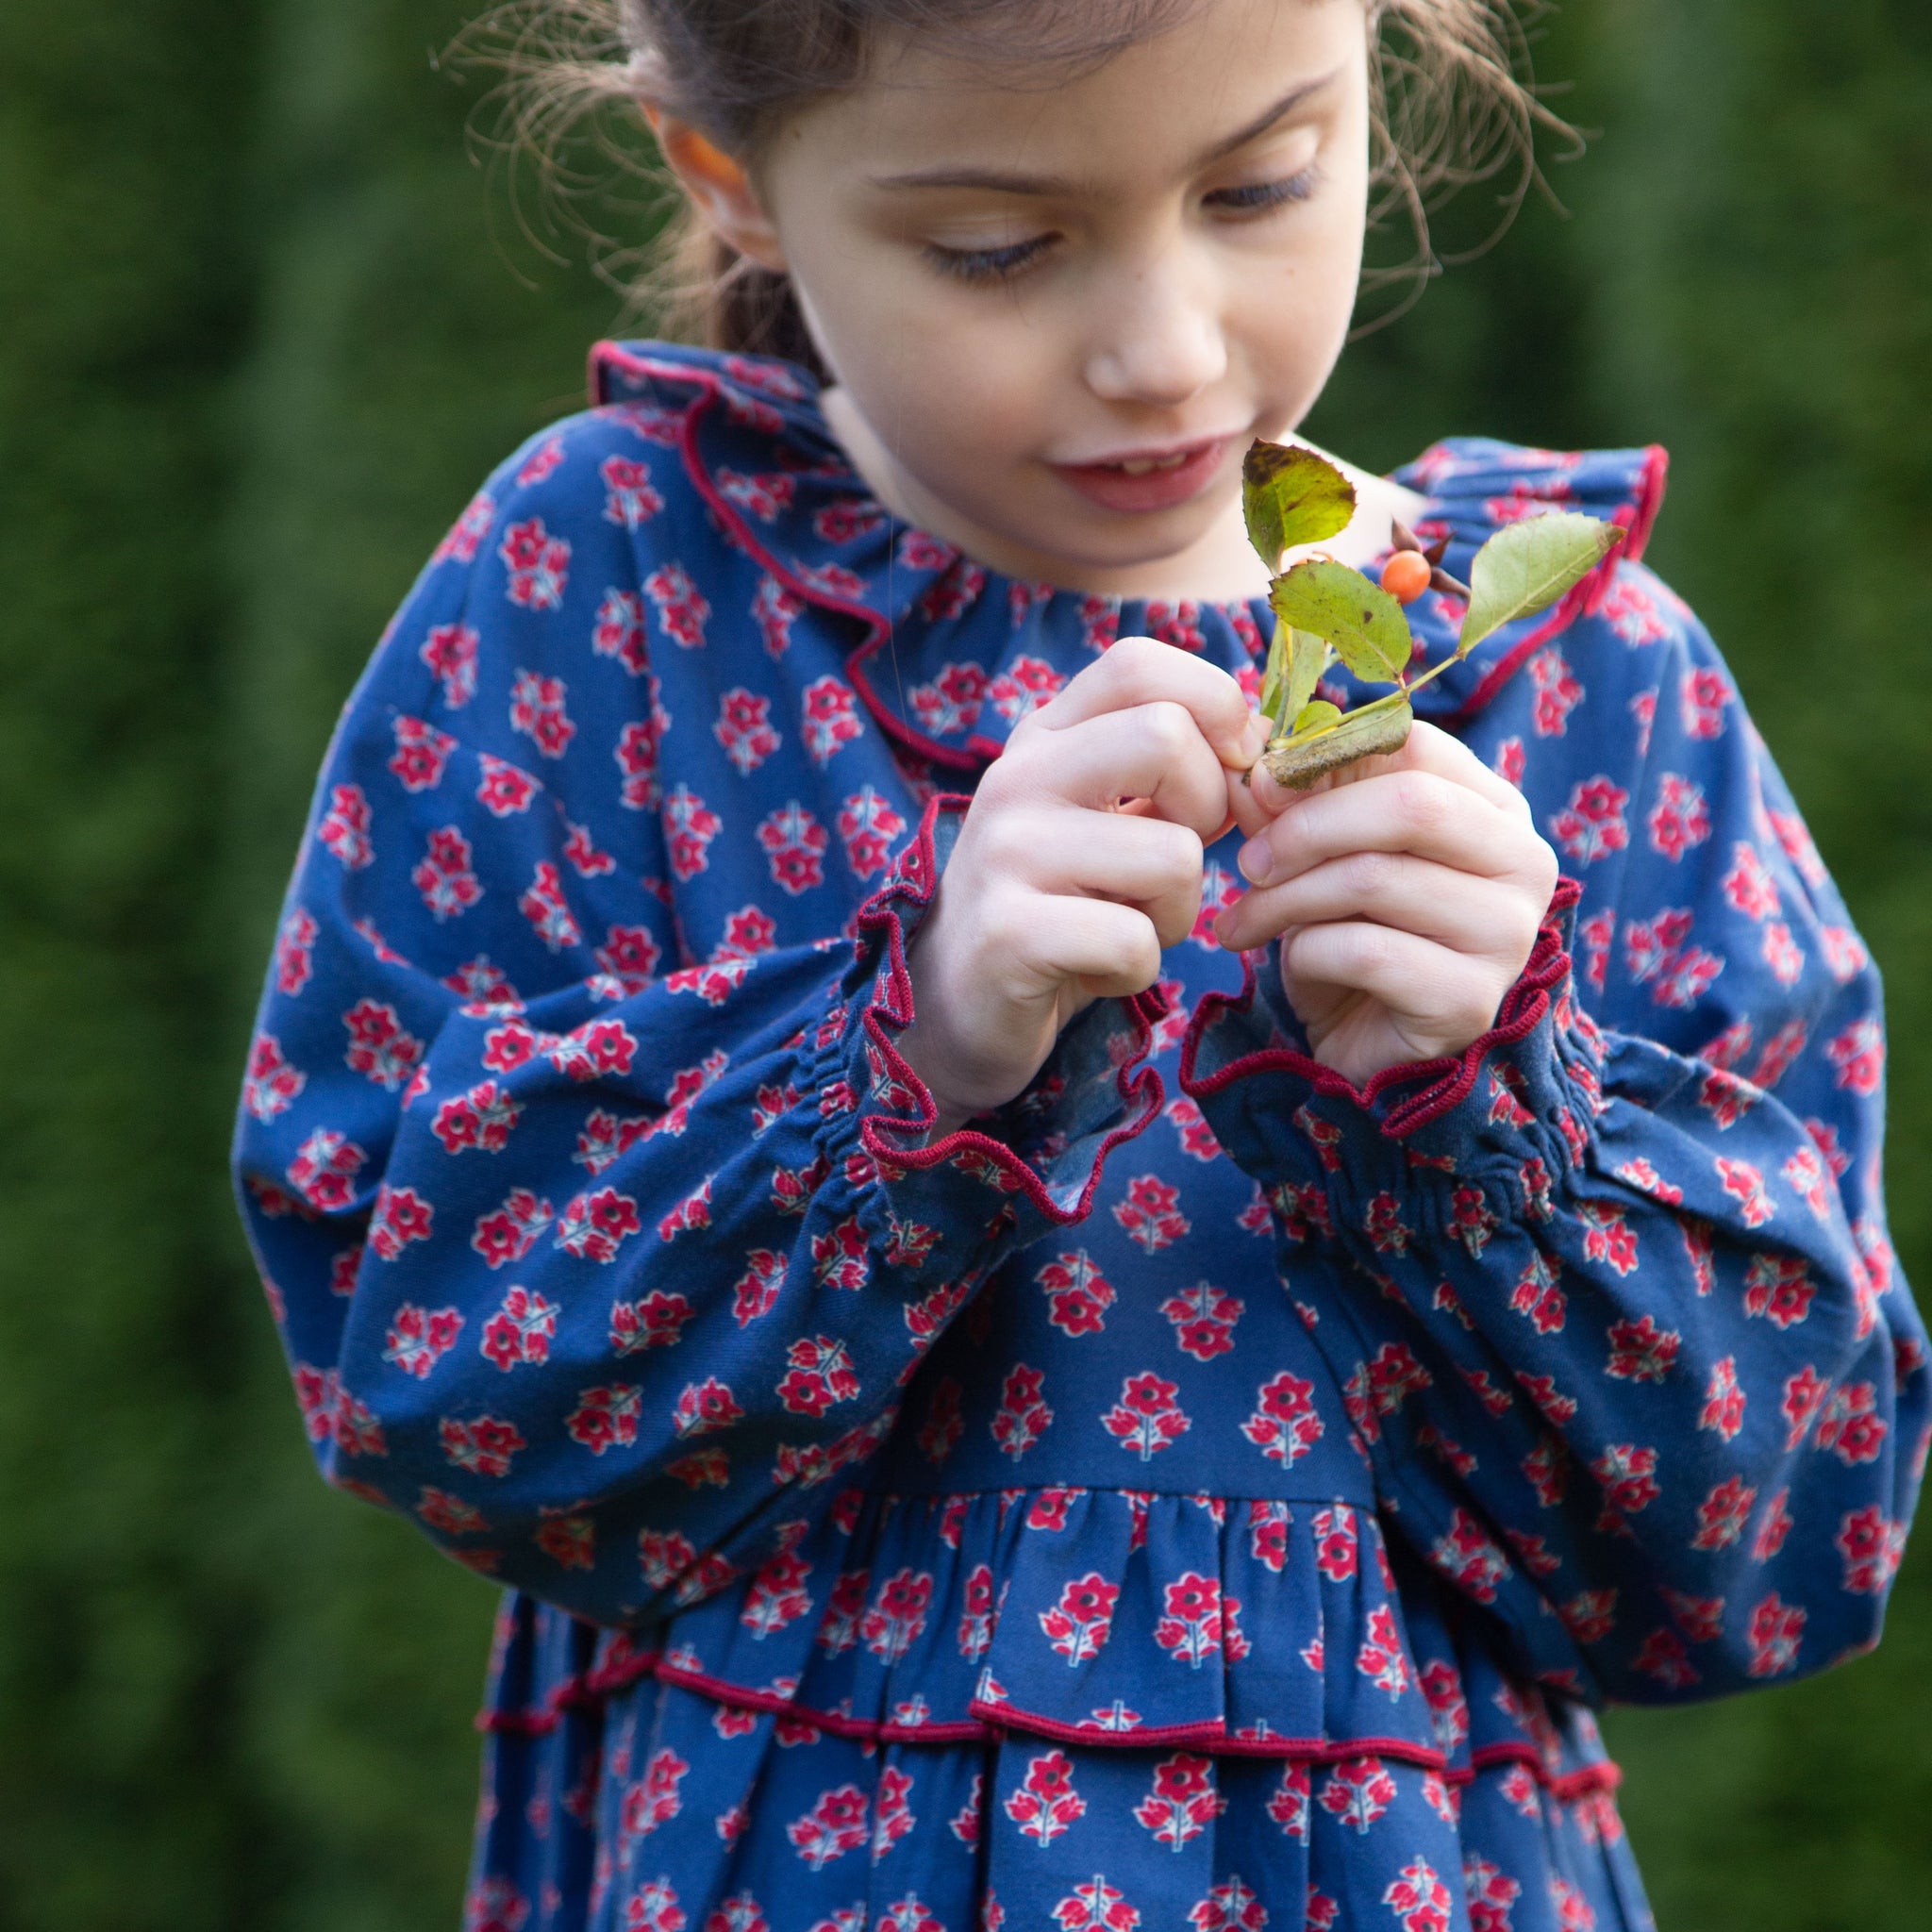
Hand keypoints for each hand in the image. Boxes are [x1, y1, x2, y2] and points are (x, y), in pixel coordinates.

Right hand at [899, 638, 1264, 1134]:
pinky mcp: (1009, 932)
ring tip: (1127, 928)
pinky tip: (1095, 972)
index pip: (1137, 664)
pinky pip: (1135, 941)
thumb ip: (1177, 775)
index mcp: (1045, 737)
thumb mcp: (1110, 821)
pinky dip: (1137, 970)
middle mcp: (1017, 777)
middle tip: (1173, 861)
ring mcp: (1006, 852)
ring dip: (1177, 913)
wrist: (957, 1003)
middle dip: (1207, 810)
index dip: (1212, 704)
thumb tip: (1264, 737)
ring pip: (1173, 856)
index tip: (1229, 768)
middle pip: (1166, 736)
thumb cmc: (1059, 907)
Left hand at [1215, 721, 1558, 1085]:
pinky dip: (1306, 953)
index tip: (1261, 787)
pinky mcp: (1471, 999)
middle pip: (1408, 805)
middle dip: (1306, 828)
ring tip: (1242, 921)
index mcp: (1495, 808)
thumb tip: (1253, 760)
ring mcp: (1507, 935)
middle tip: (1247, 862)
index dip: (1327, 758)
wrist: (1366, 1047)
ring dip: (1285, 899)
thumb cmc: (1352, 937)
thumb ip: (1294, 805)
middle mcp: (1524, 863)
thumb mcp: (1320, 859)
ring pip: (1374, 879)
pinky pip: (1365, 950)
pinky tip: (1293, 965)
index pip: (1417, 744)